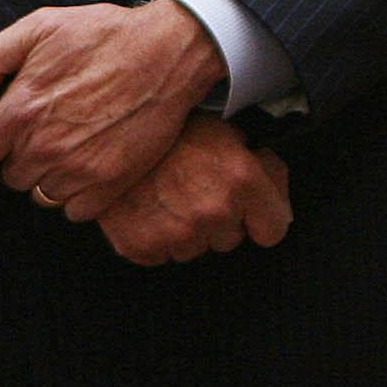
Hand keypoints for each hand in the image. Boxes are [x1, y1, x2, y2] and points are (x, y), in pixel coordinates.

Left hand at [0, 0, 227, 210]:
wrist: (170, 51)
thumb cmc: (105, 35)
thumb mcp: (40, 26)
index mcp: (20, 110)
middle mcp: (44, 146)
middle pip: (11, 178)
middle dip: (22, 160)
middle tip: (48, 137)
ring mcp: (79, 168)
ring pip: (42, 195)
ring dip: (51, 178)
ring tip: (73, 151)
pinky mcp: (111, 182)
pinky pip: (75, 210)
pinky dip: (79, 196)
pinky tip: (92, 168)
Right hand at [93, 115, 292, 266]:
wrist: (111, 137)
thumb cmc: (172, 131)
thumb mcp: (228, 133)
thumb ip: (262, 166)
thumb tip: (275, 195)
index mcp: (243, 181)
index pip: (274, 229)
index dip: (262, 218)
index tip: (252, 212)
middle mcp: (215, 212)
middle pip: (231, 240)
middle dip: (221, 221)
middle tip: (198, 192)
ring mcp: (178, 234)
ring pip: (196, 250)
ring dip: (189, 231)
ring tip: (171, 198)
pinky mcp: (142, 248)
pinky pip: (161, 255)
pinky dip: (157, 239)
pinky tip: (151, 211)